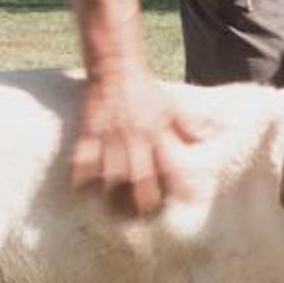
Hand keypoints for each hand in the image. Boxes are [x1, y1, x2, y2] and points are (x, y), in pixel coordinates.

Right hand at [70, 67, 204, 216]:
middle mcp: (134, 137)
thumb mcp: (171, 105)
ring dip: (112, 193)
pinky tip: (79, 189)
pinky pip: (82, 158)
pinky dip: (80, 174)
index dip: (175, 185)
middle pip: (138, 176)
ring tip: (111, 211)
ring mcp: (109, 135)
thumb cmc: (145, 88)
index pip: (168, 165)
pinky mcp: (89, 130)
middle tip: (140, 216)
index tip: (179, 204)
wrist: (116, 66)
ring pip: (110, 172)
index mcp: (156, 132)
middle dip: (140, 199)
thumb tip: (204, 139)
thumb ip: (187, 124)